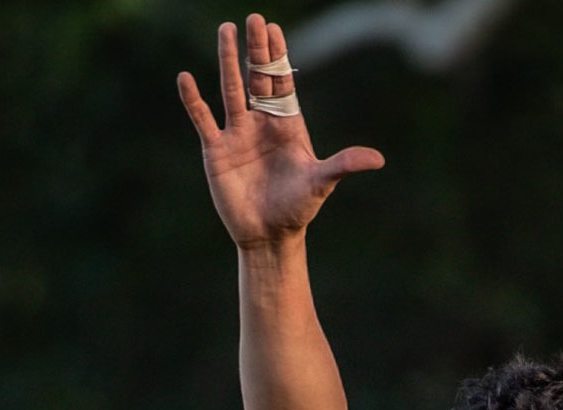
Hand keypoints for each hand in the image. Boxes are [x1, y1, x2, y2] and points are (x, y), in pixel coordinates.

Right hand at [178, 15, 383, 248]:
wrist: (269, 236)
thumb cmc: (297, 209)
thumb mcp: (321, 184)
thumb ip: (343, 165)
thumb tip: (378, 160)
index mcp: (286, 124)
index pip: (282, 82)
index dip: (278, 56)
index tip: (274, 29)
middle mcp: (261, 123)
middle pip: (257, 78)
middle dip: (256, 50)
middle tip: (255, 19)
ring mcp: (237, 134)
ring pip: (231, 90)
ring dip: (228, 61)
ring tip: (226, 30)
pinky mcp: (217, 151)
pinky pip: (203, 120)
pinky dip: (193, 101)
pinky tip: (185, 78)